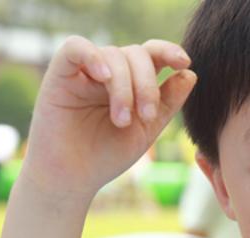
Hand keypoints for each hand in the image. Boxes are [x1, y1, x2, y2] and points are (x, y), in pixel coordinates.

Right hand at [21, 36, 195, 199]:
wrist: (71, 179)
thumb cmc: (105, 157)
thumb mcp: (146, 131)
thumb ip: (167, 103)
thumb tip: (190, 74)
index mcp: (130, 83)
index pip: (152, 54)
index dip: (169, 52)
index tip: (184, 62)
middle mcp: (108, 72)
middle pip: (136, 54)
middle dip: (147, 83)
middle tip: (147, 115)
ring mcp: (84, 71)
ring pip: (112, 54)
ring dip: (123, 87)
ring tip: (121, 121)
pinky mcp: (59, 73)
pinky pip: (76, 47)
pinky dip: (93, 57)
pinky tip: (103, 77)